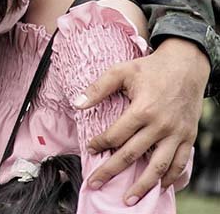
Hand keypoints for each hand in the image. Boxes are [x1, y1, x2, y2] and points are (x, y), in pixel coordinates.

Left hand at [74, 38, 207, 203]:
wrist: (186, 66)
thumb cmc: (150, 68)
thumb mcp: (121, 71)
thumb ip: (98, 88)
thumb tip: (77, 104)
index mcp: (142, 109)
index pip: (116, 135)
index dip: (100, 144)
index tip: (90, 149)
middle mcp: (160, 125)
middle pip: (132, 154)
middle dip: (111, 171)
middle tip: (95, 184)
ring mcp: (176, 134)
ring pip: (158, 166)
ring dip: (143, 185)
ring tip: (129, 199)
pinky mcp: (188, 137)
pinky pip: (180, 163)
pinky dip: (170, 178)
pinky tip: (159, 186)